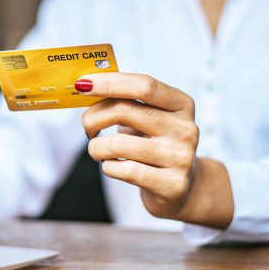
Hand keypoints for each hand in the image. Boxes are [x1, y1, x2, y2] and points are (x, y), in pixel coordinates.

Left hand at [79, 73, 232, 227]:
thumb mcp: (148, 118)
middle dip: (93, 117)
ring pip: (118, 144)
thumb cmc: (155, 144)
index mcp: (181, 104)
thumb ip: (126, 101)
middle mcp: (185, 129)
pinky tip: (112, 166)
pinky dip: (108, 167)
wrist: (180, 187)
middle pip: (124, 110)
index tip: (83, 84)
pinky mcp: (172, 185)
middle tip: (87, 126)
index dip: (110, 83)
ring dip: (96, 148)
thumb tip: (86, 86)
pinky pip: (123, 171)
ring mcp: (180, 158)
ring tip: (98, 150)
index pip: (144, 86)